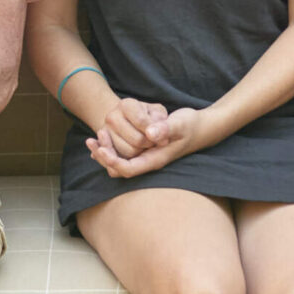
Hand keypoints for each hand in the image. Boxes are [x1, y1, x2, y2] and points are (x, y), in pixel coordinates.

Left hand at [89, 107, 204, 178]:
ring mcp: (147, 157)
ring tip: (92, 139)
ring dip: (105, 153)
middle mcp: (149, 161)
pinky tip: (103, 138)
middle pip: (120, 170)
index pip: (129, 169)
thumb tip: (150, 134)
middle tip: (91, 141)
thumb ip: (165, 128)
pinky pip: (124, 156)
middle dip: (103, 157)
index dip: (112, 161)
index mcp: (156, 159)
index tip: (100, 148)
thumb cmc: (191, 125)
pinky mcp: (146, 151)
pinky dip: (111, 149)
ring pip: (120, 163)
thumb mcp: (180, 123)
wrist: (202, 127)